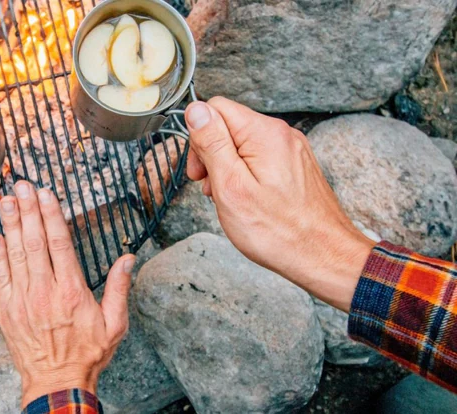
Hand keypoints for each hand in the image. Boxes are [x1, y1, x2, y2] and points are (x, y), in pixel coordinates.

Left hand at [0, 181, 134, 406]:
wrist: (56, 383)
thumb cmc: (87, 354)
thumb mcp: (114, 324)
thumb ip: (119, 289)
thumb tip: (128, 259)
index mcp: (71, 291)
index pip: (58, 243)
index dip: (50, 214)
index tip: (45, 194)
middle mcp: (44, 291)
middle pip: (33, 241)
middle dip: (28, 210)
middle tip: (21, 185)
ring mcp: (22, 299)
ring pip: (15, 254)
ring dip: (11, 224)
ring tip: (7, 200)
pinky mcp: (7, 310)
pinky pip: (0, 276)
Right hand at [184, 98, 375, 311]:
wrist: (324, 257)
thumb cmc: (278, 231)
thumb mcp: (231, 186)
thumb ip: (212, 143)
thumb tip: (195, 110)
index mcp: (264, 133)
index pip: (216, 108)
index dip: (198, 137)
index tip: (200, 170)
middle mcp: (281, 135)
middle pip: (230, 126)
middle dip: (213, 156)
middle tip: (213, 190)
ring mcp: (291, 151)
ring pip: (243, 145)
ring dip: (228, 169)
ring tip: (231, 201)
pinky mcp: (296, 167)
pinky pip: (260, 160)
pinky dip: (246, 177)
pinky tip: (248, 202)